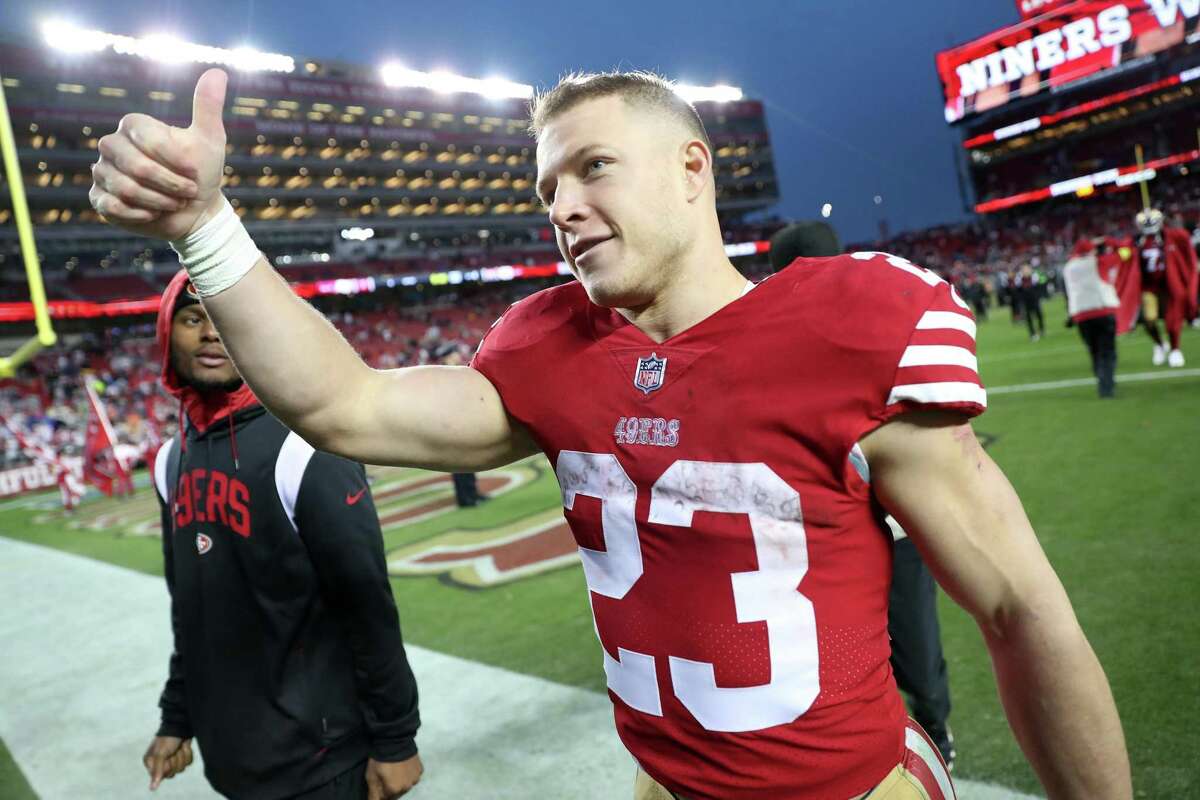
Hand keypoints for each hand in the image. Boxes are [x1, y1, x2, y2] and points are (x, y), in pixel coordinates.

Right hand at [89, 68, 229, 240]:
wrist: (194, 211)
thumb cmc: (201, 173)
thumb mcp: (210, 140)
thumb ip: (208, 107)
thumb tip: (217, 72)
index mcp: (133, 125)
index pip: (147, 137)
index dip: (175, 160)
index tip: (195, 172)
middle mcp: (112, 145)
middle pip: (136, 167)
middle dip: (170, 185)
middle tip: (187, 192)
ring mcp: (102, 171)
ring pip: (125, 189)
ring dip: (159, 202)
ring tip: (174, 203)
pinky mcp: (99, 198)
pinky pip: (113, 207)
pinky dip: (141, 215)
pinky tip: (154, 214)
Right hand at [143, 735, 193, 789]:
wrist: (180, 724)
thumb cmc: (168, 738)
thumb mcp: (161, 754)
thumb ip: (158, 771)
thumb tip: (152, 788)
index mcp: (151, 762)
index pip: (161, 776)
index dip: (167, 767)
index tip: (167, 757)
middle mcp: (160, 762)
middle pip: (172, 773)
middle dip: (176, 761)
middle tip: (174, 750)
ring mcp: (171, 759)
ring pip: (182, 768)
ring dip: (183, 756)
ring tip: (179, 747)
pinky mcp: (181, 755)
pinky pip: (188, 762)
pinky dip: (188, 753)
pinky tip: (184, 745)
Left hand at [366, 755, 422, 798]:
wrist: (394, 740)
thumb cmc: (380, 760)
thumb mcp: (372, 776)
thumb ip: (373, 793)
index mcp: (395, 790)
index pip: (386, 797)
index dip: (380, 790)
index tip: (379, 780)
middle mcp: (407, 787)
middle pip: (397, 792)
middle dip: (391, 786)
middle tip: (386, 774)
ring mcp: (415, 778)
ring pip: (406, 784)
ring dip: (401, 781)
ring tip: (395, 769)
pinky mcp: (420, 769)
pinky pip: (413, 776)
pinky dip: (408, 774)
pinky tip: (403, 766)